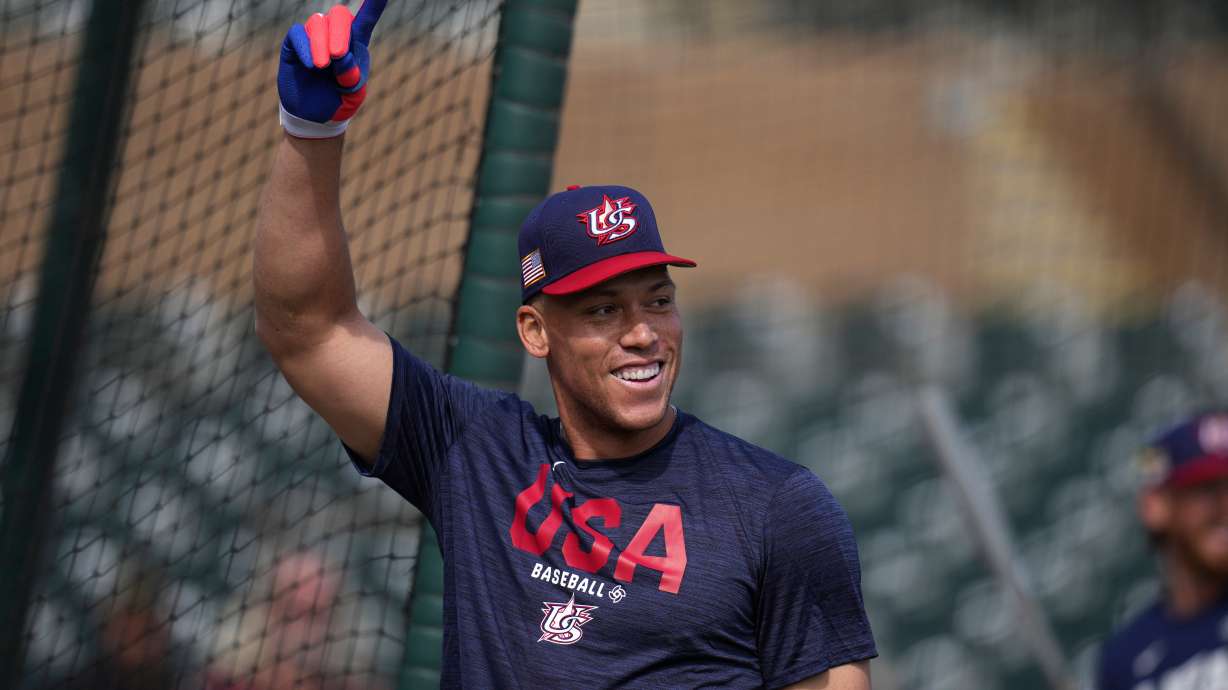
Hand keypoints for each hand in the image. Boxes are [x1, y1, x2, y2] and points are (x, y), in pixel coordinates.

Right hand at [278, 1, 386, 138]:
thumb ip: (353, 79)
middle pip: (340, 15)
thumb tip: (342, 57)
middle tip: (338, 55)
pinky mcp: (294, 44)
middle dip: (340, 32)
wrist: (315, 118)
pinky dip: (304, 46)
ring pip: (318, 23)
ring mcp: (314, 38)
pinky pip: (297, 33)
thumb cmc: (339, 103)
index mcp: (356, 46)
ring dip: (321, 44)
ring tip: (321, 67)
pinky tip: (311, 64)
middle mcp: (335, 36)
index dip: (373, 5)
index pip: (366, 19)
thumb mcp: (353, 97)